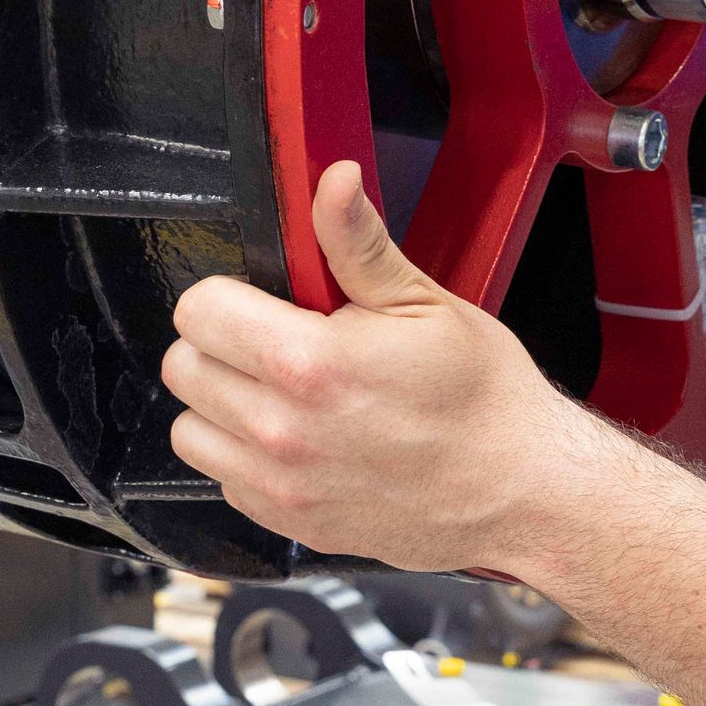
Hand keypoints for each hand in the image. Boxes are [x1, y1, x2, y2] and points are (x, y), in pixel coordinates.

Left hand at [163, 163, 611, 576]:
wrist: (521, 491)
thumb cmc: (484, 400)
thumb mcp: (424, 302)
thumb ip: (357, 243)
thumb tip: (331, 181)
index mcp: (309, 363)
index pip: (198, 310)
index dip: (230, 295)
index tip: (266, 301)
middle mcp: (282, 430)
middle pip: (184, 367)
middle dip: (223, 345)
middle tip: (279, 343)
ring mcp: (281, 486)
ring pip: (190, 430)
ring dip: (223, 406)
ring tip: (282, 393)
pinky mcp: (289, 524)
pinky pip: (224, 480)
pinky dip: (246, 459)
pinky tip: (299, 440)